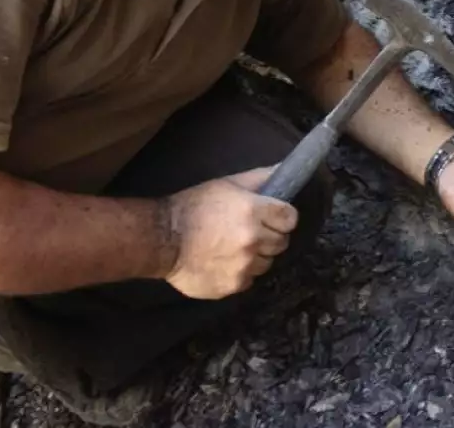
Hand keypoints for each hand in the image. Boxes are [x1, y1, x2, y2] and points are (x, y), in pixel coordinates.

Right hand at [163, 166, 298, 299]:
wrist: (163, 239)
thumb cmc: (194, 206)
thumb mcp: (226, 184)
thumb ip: (259, 178)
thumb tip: (285, 169)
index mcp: (253, 210)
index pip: (290, 218)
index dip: (282, 217)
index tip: (272, 217)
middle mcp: (253, 239)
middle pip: (282, 242)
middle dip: (270, 236)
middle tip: (250, 231)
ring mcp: (245, 265)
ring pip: (267, 262)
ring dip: (257, 256)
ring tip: (234, 248)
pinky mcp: (235, 285)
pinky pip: (250, 279)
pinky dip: (242, 272)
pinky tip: (225, 262)